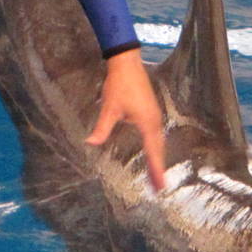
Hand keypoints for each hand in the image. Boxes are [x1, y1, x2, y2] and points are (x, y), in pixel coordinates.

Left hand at [85, 49, 166, 191]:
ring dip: (158, 158)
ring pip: (159, 142)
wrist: (127, 63)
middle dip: (159, 168)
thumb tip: (91, 143)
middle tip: (159, 188)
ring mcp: (155, 115)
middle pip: (159, 149)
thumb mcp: (109, 108)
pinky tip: (152, 152)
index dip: (156, 170)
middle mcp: (155, 121)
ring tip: (157, 175)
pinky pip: (156, 135)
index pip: (153, 152)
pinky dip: (156, 147)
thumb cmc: (119, 85)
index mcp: (147, 123)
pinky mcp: (152, 111)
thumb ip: (102, 128)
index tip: (160, 186)